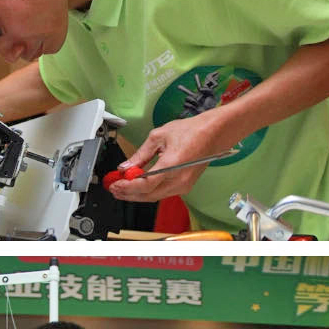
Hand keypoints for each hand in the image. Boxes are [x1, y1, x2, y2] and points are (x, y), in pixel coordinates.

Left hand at [107, 109, 234, 202]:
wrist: (214, 133)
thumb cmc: (191, 131)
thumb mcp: (158, 136)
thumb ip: (140, 154)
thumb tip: (126, 167)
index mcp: (173, 165)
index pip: (145, 184)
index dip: (127, 187)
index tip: (114, 184)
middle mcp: (179, 179)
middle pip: (148, 195)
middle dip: (128, 194)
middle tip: (114, 188)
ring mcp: (183, 185)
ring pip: (154, 196)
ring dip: (136, 194)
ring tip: (122, 188)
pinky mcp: (184, 186)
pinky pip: (162, 193)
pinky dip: (148, 191)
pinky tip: (138, 186)